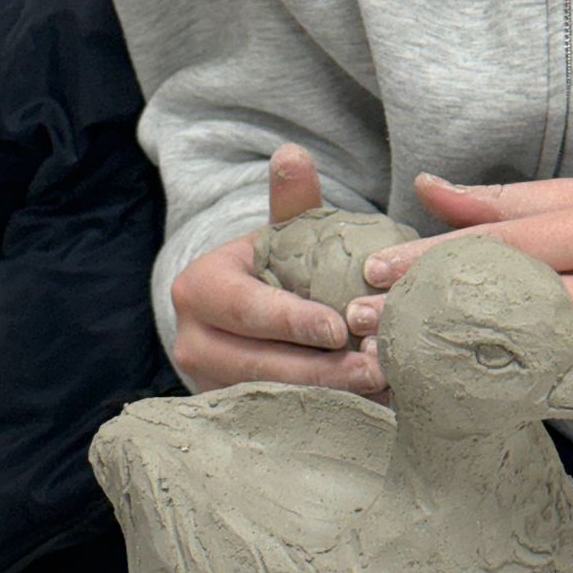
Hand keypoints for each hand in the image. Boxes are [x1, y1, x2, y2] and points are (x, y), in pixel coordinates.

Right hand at [169, 143, 389, 400]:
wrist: (245, 311)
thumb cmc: (273, 265)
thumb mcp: (282, 232)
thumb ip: (291, 200)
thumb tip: (293, 154)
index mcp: (198, 289)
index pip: (248, 309)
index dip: (294, 320)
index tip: (339, 325)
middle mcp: (193, 342)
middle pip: (260, 364)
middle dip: (321, 369)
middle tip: (375, 366)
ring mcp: (209, 384)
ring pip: (272, 398)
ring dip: (329, 396)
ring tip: (380, 386)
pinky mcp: (233, 413)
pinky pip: (282, 418)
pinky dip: (328, 413)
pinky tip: (371, 406)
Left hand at [343, 172, 572, 418]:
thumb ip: (507, 203)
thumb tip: (428, 189)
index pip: (508, 248)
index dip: (434, 261)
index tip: (376, 271)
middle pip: (508, 309)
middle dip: (428, 316)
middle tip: (365, 322)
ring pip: (521, 363)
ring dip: (447, 362)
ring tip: (387, 356)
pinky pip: (547, 397)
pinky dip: (490, 391)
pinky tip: (442, 386)